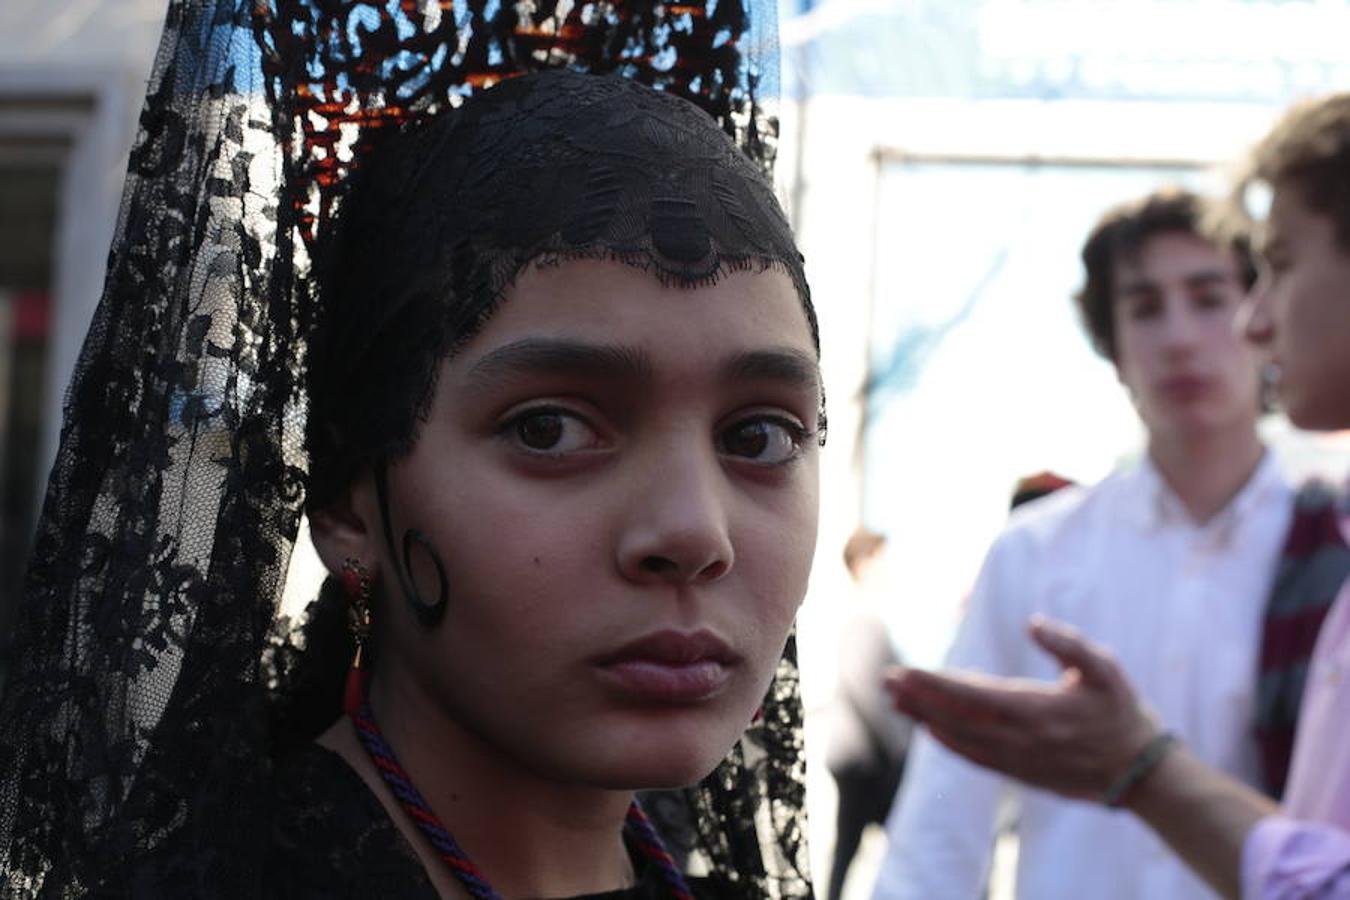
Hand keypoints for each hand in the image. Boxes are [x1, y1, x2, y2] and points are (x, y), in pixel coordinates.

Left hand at [884, 616, 1159, 800]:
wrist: (1139, 771)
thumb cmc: (1121, 711)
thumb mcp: (1105, 668)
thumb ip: (1069, 643)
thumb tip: (1033, 622)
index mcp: (1036, 710)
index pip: (972, 694)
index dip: (935, 682)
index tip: (905, 671)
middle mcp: (1020, 738)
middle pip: (956, 716)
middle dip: (918, 698)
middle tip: (885, 681)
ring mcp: (1017, 759)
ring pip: (960, 738)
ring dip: (924, 718)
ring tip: (896, 699)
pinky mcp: (1019, 772)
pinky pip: (974, 757)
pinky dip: (947, 742)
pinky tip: (928, 729)